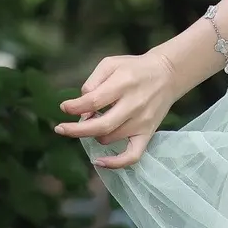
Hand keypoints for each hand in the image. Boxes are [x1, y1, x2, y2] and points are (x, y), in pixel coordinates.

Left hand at [54, 50, 177, 169]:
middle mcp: (133, 105)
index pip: (94, 101)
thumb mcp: (110, 63)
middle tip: (60, 129)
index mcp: (123, 83)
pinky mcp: (148, 134)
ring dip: (93, 135)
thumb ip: (92, 82)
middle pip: (100, 125)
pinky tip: (99, 162)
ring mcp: (142, 122)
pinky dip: (115, 163)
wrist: (167, 74)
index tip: (64, 108)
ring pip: (109, 138)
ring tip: (91, 124)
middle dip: (75, 130)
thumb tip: (82, 108)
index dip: (74, 107)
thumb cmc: (133, 68)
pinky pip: (132, 156)